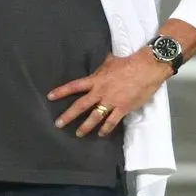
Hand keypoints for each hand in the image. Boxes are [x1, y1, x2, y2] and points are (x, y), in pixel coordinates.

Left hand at [48, 49, 171, 137]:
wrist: (146, 69)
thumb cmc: (128, 63)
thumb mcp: (110, 62)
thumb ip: (102, 67)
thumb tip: (101, 63)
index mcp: (95, 80)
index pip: (74, 86)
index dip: (61, 91)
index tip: (50, 97)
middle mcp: (100, 92)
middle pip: (80, 105)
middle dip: (68, 115)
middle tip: (58, 124)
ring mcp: (111, 102)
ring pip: (94, 117)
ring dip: (85, 126)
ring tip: (78, 133)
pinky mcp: (122, 108)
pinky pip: (112, 122)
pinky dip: (106, 129)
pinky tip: (101, 134)